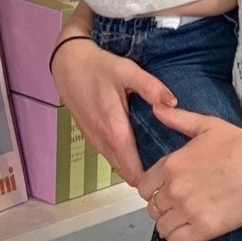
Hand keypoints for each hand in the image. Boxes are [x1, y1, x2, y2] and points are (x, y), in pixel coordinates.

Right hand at [51, 38, 175, 189]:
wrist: (68, 64)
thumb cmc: (99, 67)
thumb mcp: (127, 71)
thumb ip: (150, 87)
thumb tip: (173, 103)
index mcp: (114, 130)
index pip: (133, 171)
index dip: (152, 177)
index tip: (171, 171)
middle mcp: (103, 142)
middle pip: (127, 173)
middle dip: (147, 174)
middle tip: (170, 163)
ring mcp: (94, 141)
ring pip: (118, 165)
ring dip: (135, 166)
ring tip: (157, 155)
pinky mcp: (90, 137)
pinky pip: (110, 156)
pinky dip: (124, 157)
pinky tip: (137, 144)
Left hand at [142, 110, 241, 240]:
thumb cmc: (239, 145)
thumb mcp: (206, 125)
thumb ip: (178, 119)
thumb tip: (156, 108)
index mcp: (171, 165)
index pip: (144, 187)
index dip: (153, 190)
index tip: (165, 192)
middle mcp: (173, 189)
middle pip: (152, 208)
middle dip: (162, 209)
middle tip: (176, 208)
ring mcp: (187, 210)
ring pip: (162, 227)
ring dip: (169, 227)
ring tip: (181, 224)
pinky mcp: (203, 229)